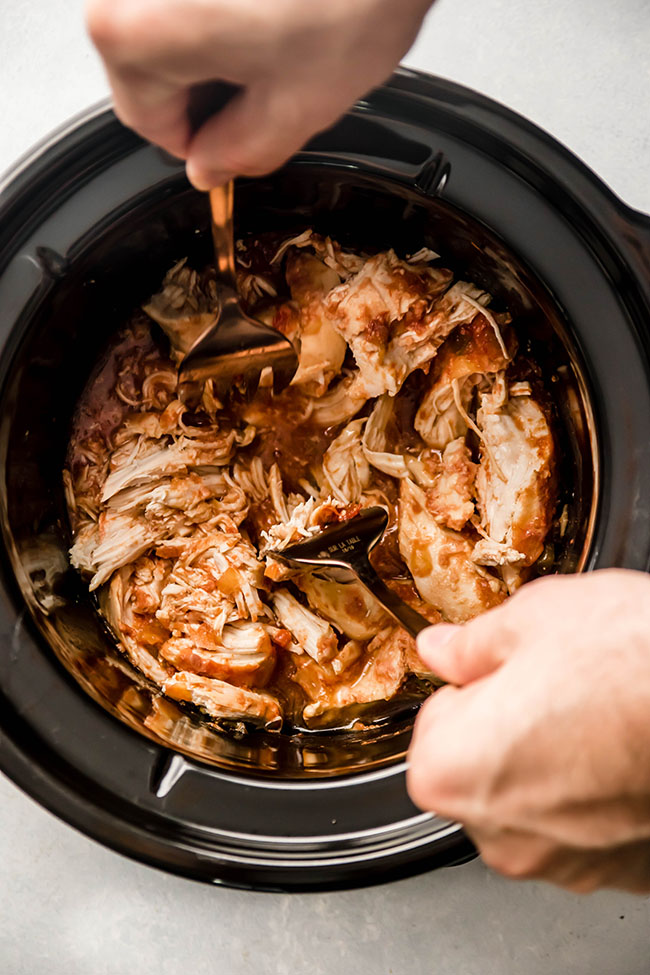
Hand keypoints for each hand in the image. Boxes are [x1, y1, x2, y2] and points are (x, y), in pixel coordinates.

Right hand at [86, 0, 432, 188]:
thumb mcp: (295, 107)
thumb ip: (239, 153)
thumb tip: (210, 166)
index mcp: (130, 35)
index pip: (146, 121)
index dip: (201, 140)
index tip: (237, 136)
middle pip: (147, 61)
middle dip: (208, 81)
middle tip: (274, 78)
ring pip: (167, 18)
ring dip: (221, 35)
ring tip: (284, 26)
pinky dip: (230, 0)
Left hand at [406, 569, 649, 892]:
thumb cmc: (633, 662)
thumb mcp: (534, 619)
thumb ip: (471, 645)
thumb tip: (441, 650)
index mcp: (453, 769)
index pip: (435, 722)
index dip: (475, 686)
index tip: (507, 671)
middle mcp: (500, 834)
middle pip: (481, 768)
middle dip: (508, 728)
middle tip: (557, 686)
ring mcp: (564, 863)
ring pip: (535, 800)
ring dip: (554, 763)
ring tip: (600, 715)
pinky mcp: (620, 872)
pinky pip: (585, 827)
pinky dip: (598, 793)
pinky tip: (625, 750)